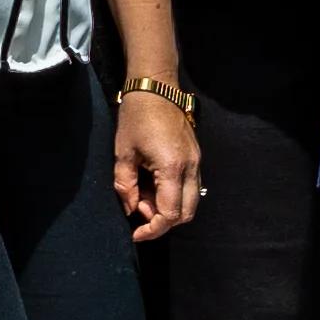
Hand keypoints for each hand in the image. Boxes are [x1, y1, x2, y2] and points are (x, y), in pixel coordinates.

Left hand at [111, 86, 203, 240]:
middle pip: (186, 213)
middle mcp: (191, 168)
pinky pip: (190, 187)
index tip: (135, 232)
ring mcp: (197, 162)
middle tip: (139, 210)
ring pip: (191, 201)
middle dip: (163, 221)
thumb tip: (131, 208)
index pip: (170, 213)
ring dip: (169, 207)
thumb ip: (126, 186)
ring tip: (145, 195)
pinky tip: (153, 184)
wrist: (157, 87)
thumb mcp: (123, 153)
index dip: (153, 229)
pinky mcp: (195, 157)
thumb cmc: (136, 117)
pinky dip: (174, 195)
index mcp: (172, 168)